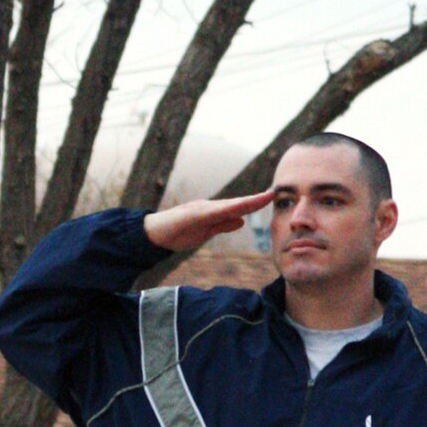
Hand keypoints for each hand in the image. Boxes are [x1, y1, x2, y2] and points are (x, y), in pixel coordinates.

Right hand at [144, 190, 273, 253]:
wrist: (154, 233)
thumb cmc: (177, 232)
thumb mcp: (205, 231)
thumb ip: (223, 225)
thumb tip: (242, 221)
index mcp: (214, 212)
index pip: (238, 207)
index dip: (255, 203)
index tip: (271, 197)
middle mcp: (209, 207)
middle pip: (236, 203)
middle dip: (255, 200)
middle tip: (273, 193)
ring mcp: (201, 210)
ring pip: (227, 205)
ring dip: (244, 202)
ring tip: (261, 198)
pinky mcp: (192, 215)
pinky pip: (212, 213)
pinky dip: (226, 210)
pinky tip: (237, 209)